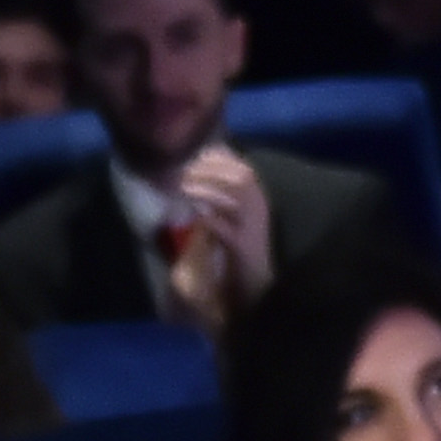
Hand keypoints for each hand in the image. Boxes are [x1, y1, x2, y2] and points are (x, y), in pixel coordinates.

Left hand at [175, 146, 281, 313]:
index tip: (191, 158)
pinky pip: (226, 228)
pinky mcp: (242, 246)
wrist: (254, 281)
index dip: (216, 159)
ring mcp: (252, 227)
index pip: (242, 167)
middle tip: (181, 173)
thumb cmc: (238, 243)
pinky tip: (194, 214)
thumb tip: (199, 168)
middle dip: (208, 171)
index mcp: (257, 197)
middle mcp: (259, 208)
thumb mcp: (232, 212)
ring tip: (183, 188)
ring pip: (235, 199)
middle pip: (240, 178)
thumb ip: (220, 191)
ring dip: (206, 190)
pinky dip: (209, 218)